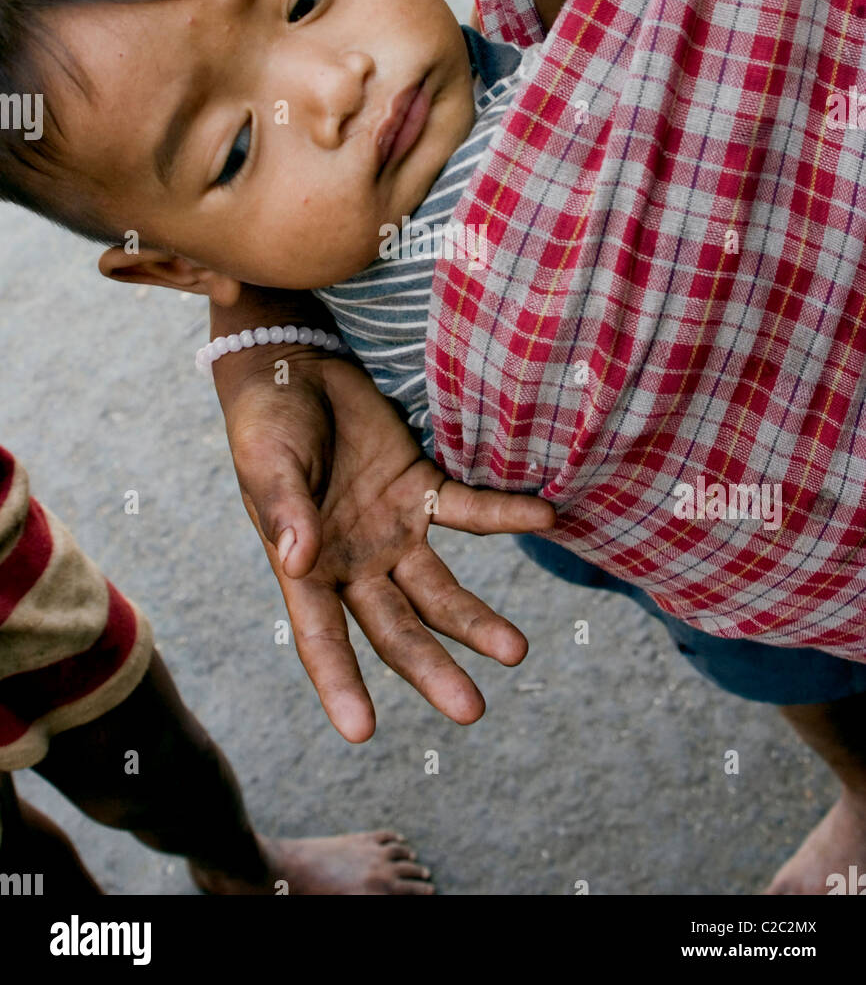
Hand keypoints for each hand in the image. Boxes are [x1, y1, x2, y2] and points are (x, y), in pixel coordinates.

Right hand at [216, 346, 554, 741]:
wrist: (294, 367)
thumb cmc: (267, 421)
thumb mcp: (267, 461)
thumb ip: (285, 509)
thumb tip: (299, 563)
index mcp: (306, 569)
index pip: (322, 638)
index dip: (339, 684)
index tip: (363, 731)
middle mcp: (354, 563)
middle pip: (397, 628)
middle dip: (432, 669)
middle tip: (472, 709)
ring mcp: (392, 531)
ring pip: (439, 589)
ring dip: (476, 620)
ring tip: (517, 651)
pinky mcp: (420, 489)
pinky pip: (468, 510)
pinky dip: (506, 514)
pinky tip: (545, 517)